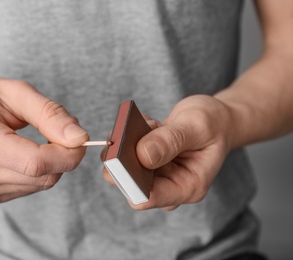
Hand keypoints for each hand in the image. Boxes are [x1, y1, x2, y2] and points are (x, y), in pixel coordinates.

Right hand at [0, 74, 87, 205]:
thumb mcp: (14, 91)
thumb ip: (49, 114)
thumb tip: (79, 138)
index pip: (35, 163)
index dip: (67, 154)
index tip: (79, 138)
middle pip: (42, 176)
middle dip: (63, 156)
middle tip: (58, 131)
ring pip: (41, 184)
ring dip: (51, 163)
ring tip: (33, 138)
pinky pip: (30, 188)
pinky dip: (37, 172)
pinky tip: (22, 153)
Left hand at [103, 95, 232, 210]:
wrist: (215, 121)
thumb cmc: (214, 125)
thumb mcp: (198, 127)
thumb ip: (172, 140)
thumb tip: (142, 155)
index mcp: (187, 187)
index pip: (148, 197)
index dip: (129, 180)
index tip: (121, 156)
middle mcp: (168, 185)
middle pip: (131, 183)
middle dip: (124, 158)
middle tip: (130, 132)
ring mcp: (155, 174)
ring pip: (124, 166)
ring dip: (128, 142)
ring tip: (150, 124)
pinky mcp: (146, 161)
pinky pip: (126, 152)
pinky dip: (130, 135)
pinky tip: (149, 122)